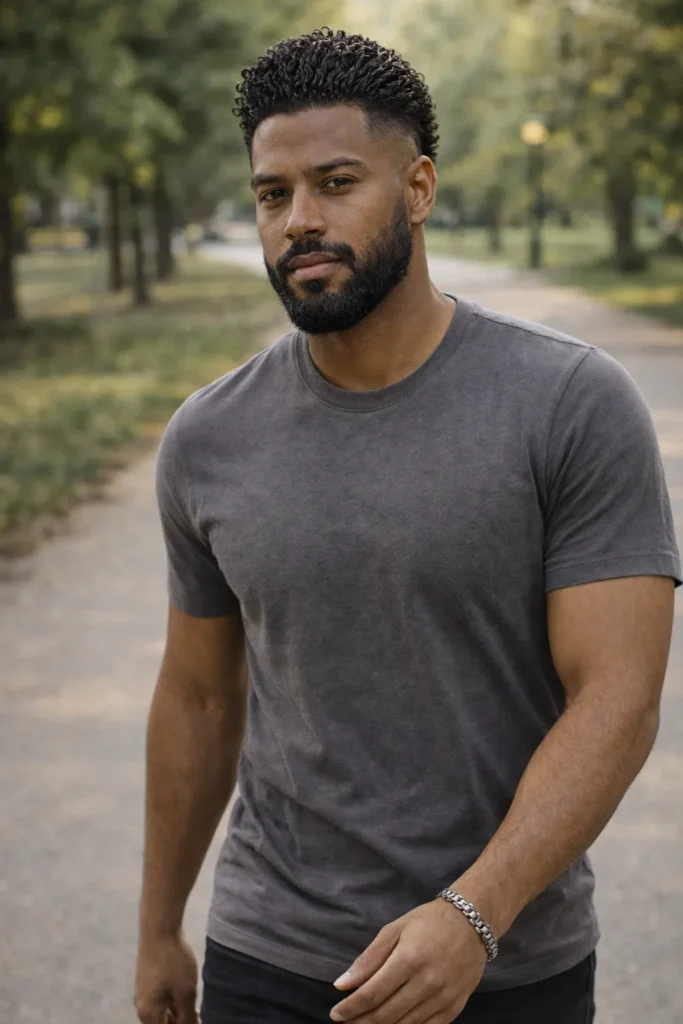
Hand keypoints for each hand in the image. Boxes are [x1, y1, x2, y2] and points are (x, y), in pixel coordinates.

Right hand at [134, 932, 198, 1023]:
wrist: (159, 928)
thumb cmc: (173, 961)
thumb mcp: (186, 992)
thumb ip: (188, 1018)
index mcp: (148, 1014)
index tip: (197, 1020)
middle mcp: (141, 1007)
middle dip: (180, 1022)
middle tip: (198, 1014)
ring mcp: (142, 993)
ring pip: (162, 1012)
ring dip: (178, 1013)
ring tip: (194, 1004)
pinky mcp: (146, 980)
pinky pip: (160, 1000)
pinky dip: (173, 1001)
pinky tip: (186, 991)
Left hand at [329, 899, 487, 1023]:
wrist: (472, 923)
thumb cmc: (428, 922)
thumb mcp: (395, 929)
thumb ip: (368, 959)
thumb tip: (342, 985)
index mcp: (408, 959)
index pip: (372, 994)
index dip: (351, 1009)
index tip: (336, 1014)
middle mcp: (426, 982)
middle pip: (386, 1015)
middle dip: (361, 1022)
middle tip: (346, 1023)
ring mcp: (442, 998)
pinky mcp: (454, 1008)